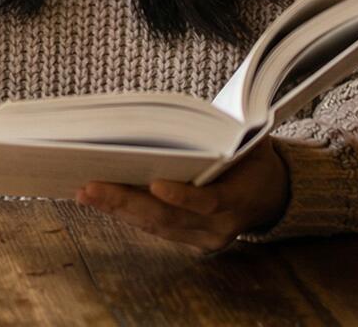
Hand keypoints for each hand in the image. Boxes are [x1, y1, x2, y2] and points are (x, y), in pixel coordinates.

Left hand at [76, 140, 291, 252]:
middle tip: (90, 187)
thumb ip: (227, 132)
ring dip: (117, 209)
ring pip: (155, 226)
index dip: (183, 196)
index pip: (209, 202)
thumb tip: (193, 116)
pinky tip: (99, 199)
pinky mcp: (189, 241)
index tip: (155, 184)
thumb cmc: (252, 156)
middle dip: (126, 202)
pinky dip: (125, 213)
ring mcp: (204, 238)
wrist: (271, 193)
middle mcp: (221, 227)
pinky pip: (154, 229)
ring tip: (85, 191)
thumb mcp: (251, 138)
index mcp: (241, 198)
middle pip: (169, 218)